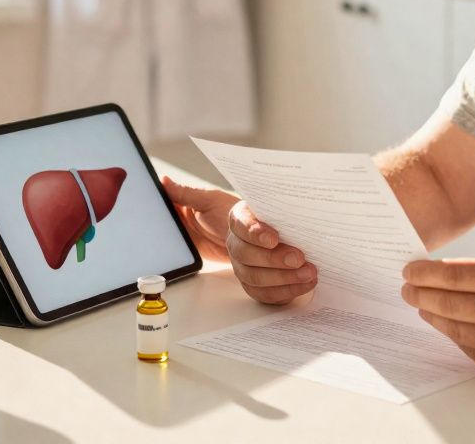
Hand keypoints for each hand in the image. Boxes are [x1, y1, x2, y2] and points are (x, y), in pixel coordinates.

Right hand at [162, 176, 316, 304]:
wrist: (240, 228)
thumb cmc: (234, 208)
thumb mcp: (220, 194)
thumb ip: (194, 192)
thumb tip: (164, 181)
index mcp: (234, 220)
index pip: (241, 225)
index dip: (255, 232)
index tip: (272, 237)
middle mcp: (237, 245)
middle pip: (249, 257)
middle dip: (274, 259)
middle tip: (299, 257)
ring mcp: (245, 266)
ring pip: (259, 278)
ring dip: (285, 279)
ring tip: (310, 272)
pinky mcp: (256, 283)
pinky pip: (267, 293)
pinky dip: (287, 292)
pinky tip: (307, 284)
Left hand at [401, 256, 474, 373]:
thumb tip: (444, 274)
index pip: (454, 275)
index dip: (425, 274)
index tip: (409, 271)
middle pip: (449, 303)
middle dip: (420, 295)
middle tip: (406, 289)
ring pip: (455, 329)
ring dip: (432, 316)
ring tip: (421, 306)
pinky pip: (471, 349)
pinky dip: (455, 335)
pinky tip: (446, 324)